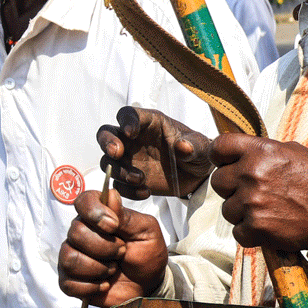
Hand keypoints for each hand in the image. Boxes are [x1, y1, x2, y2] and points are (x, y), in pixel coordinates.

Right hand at [58, 188, 168, 305]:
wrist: (148, 284)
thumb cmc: (147, 254)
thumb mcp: (147, 232)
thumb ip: (127, 216)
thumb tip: (110, 195)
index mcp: (100, 216)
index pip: (83, 201)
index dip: (94, 212)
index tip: (113, 226)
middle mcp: (81, 233)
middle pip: (75, 233)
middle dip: (105, 247)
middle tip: (122, 252)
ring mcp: (73, 256)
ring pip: (69, 258)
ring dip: (98, 267)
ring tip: (114, 268)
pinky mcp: (70, 280)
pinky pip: (68, 283)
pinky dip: (91, 286)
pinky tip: (104, 284)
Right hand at [98, 107, 214, 200]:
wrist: (199, 176)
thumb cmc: (198, 151)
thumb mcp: (201, 146)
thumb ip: (193, 145)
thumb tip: (183, 146)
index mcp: (149, 122)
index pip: (129, 114)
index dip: (126, 121)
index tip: (131, 132)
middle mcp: (133, 139)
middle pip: (106, 134)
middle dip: (107, 142)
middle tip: (117, 153)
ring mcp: (129, 159)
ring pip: (109, 162)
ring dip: (119, 171)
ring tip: (140, 179)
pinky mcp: (129, 179)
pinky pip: (118, 185)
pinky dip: (127, 190)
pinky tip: (145, 192)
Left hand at [209, 135, 307, 251]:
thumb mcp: (297, 153)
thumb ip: (265, 151)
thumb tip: (244, 153)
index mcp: (262, 151)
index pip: (219, 146)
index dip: (220, 156)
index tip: (226, 164)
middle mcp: (253, 174)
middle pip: (218, 181)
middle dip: (232, 188)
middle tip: (254, 193)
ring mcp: (252, 202)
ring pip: (227, 209)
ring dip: (242, 212)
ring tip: (267, 211)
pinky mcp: (256, 227)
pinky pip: (237, 231)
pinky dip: (250, 232)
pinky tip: (269, 226)